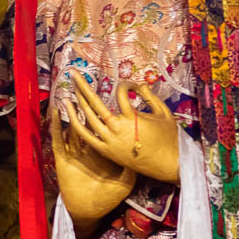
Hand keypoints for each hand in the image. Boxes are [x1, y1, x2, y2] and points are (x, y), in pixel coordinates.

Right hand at [51, 105, 136, 238]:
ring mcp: (75, 152)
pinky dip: (57, 126)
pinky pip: (59, 140)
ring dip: (71, 111)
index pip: (103, 127)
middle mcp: (88, 149)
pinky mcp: (64, 159)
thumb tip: (144, 151)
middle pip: (87, 121)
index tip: (106, 96)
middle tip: (85, 86)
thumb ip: (133, 165)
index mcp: (103, 151)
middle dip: (85, 103)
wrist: (89, 211)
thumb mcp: (126, 180)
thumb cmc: (107, 197)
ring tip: (70, 93)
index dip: (103, 112)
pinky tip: (57, 113)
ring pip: (73, 127)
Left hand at [66, 77, 180, 183]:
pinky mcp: (105, 151)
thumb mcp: (164, 114)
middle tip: (73, 73)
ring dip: (77, 102)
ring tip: (70, 90)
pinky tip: (69, 113)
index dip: (126, 85)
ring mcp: (109, 140)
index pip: (121, 93)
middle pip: (95, 102)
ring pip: (88, 117)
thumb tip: (141, 84)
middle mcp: (117, 127)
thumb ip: (151, 97)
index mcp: (132, 117)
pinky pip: (86, 136)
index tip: (132, 87)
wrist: (168, 165)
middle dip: (83, 85)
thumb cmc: (169, 138)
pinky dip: (76, 123)